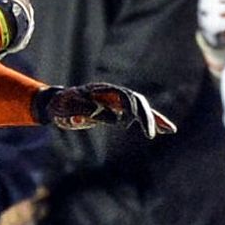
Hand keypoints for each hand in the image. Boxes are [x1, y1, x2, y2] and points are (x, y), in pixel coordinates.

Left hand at [33, 82, 175, 138]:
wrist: (54, 104)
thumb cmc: (60, 106)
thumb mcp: (69, 108)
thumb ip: (88, 110)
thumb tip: (114, 117)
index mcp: (101, 91)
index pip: (125, 98)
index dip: (134, 110)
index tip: (137, 124)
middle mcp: (111, 94)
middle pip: (137, 101)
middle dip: (148, 116)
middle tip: (153, 133)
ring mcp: (113, 101)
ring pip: (139, 107)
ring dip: (154, 117)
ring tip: (169, 129)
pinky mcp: (114, 110)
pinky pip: (134, 115)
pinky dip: (147, 120)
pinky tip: (161, 130)